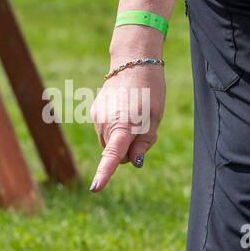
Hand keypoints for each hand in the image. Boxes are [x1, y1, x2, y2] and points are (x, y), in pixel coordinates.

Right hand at [89, 30, 166, 191]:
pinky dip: (115, 128)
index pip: (113, 155)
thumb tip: (134, 162)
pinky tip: (125, 109)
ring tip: (136, 114)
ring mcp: (97, 118)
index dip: (105, 173)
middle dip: (129, 149)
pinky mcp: (94, 112)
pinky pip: (105, 131)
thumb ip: (144, 143)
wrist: (133, 62)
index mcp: (123, 124)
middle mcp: (105, 123)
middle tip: (146, 128)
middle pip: (115, 152)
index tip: (96, 188)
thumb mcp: (155, 118)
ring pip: (110, 142)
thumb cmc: (150, 90)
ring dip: (122, 138)